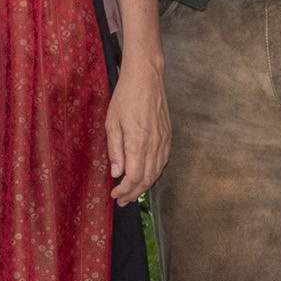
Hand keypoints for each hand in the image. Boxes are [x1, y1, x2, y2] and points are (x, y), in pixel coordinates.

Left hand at [105, 58, 169, 205]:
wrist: (146, 79)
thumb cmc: (125, 98)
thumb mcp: (111, 123)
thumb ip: (115, 150)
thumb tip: (117, 173)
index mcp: (138, 143)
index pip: (134, 177)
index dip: (125, 190)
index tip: (114, 194)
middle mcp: (155, 145)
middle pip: (147, 179)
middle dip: (134, 193)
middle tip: (122, 201)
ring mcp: (164, 140)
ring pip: (157, 172)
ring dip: (144, 185)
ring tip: (132, 193)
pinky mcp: (168, 135)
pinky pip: (163, 161)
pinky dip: (154, 173)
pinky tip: (146, 175)